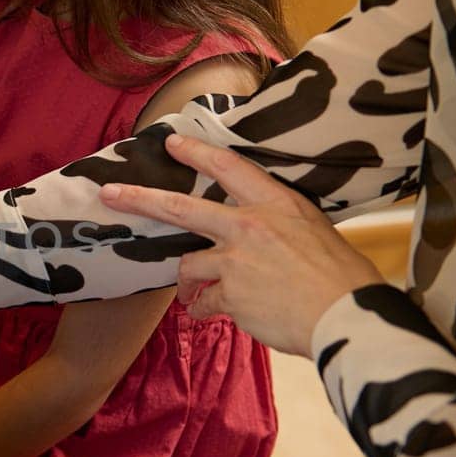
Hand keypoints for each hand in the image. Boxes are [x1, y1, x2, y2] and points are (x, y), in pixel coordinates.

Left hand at [99, 133, 384, 356]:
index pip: (228, 168)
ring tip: (203, 293)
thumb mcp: (316, 231)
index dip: (196, 152)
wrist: (347, 315)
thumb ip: (279, 226)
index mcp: (276, 204)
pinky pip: (203, 302)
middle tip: (109, 194)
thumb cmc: (342, 277)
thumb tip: (259, 236)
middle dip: (139, 199)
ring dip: (191, 281)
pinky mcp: (229, 295)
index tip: (171, 141)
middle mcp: (249, 226)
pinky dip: (207, 309)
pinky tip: (219, 314)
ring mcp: (235, 261)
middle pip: (180, 208)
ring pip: (188, 265)